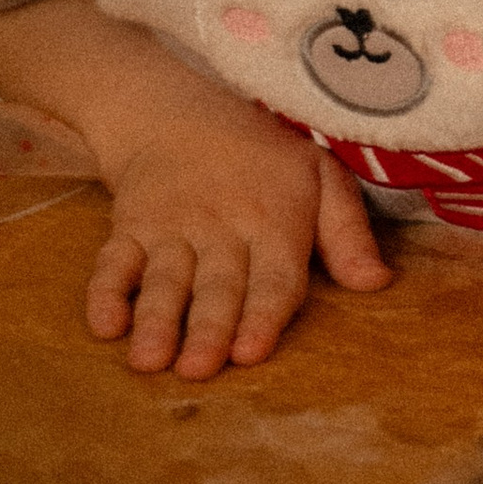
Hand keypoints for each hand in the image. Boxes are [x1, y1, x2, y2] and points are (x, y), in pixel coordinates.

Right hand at [86, 109, 388, 379]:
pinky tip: (105, 324)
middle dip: (206, 329)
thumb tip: (377, 283)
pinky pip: (113, 261)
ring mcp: (170, 229)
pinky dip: (105, 292)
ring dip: (155, 320)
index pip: (271, 277)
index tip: (251, 352)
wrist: (178, 113)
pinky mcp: (129, 228)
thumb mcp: (320, 176)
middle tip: (198, 370)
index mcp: (274, 222)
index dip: (262, 315)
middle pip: (215, 285)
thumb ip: (347, 232)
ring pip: (163, 278)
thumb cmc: (263, 158)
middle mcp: (221, 229)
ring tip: (149, 359)